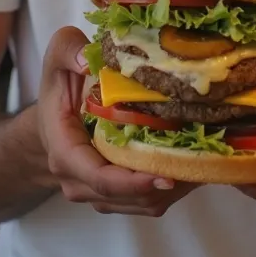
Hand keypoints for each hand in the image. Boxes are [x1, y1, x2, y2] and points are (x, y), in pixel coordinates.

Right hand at [38, 26, 196, 215]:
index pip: (100, 179)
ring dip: (171, 190)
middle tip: (200, 163)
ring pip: (139, 205)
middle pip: (126, 197)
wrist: (51, 117)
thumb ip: (69, 51)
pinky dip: (169, 190)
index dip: (134, 182)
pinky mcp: (113, 195)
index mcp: (65, 152)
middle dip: (163, 184)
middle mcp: (78, 181)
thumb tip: (88, 61)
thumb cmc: (58, 86)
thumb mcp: (58, 57)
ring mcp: (95, 192)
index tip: (166, 175)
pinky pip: (144, 203)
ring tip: (203, 163)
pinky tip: (192, 166)